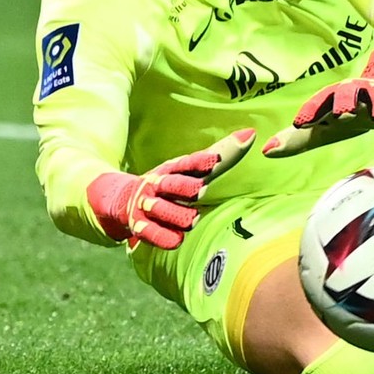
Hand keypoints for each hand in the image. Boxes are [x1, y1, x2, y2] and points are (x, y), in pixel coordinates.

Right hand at [85, 128, 254, 248]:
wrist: (123, 200)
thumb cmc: (169, 183)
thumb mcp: (188, 168)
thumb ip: (220, 154)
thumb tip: (251, 134)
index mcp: (170, 168)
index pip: (185, 163)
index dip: (198, 162)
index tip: (214, 160)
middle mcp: (157, 185)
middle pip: (171, 184)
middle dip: (184, 187)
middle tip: (199, 190)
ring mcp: (146, 206)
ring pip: (161, 210)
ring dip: (176, 214)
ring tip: (192, 220)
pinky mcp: (140, 226)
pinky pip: (150, 233)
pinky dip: (162, 237)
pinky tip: (176, 240)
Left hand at [262, 43, 373, 157]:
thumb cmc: (349, 112)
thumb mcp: (325, 126)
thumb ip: (298, 139)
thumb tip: (266, 150)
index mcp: (335, 97)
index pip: (320, 102)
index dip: (311, 111)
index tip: (300, 123)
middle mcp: (356, 92)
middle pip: (349, 92)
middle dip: (346, 101)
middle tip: (342, 114)